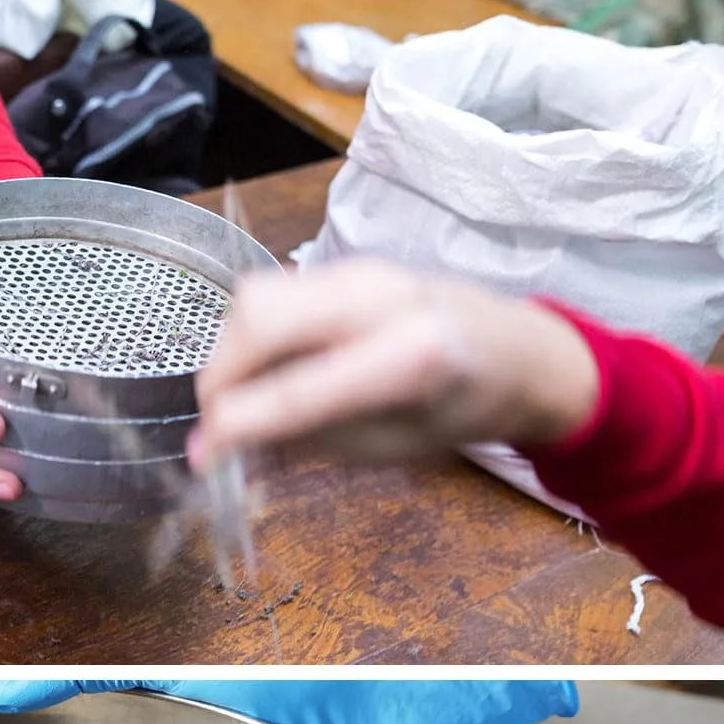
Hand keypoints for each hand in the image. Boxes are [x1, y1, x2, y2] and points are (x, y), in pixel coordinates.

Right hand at [188, 260, 599, 471]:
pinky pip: (277, 292)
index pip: (292, 392)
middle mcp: (381, 297)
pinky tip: (271, 371)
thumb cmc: (461, 410)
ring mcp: (362, 269)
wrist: (520, 351)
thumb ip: (308, 441)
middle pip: (258, 316)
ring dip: (233, 352)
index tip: (202, 460)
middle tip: (219, 423)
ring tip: (247, 397)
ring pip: (257, 296)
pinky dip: (255, 337)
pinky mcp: (349, 263)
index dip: (233, 428)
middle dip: (220, 376)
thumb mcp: (389, 448)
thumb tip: (231, 449)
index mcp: (408, 357)